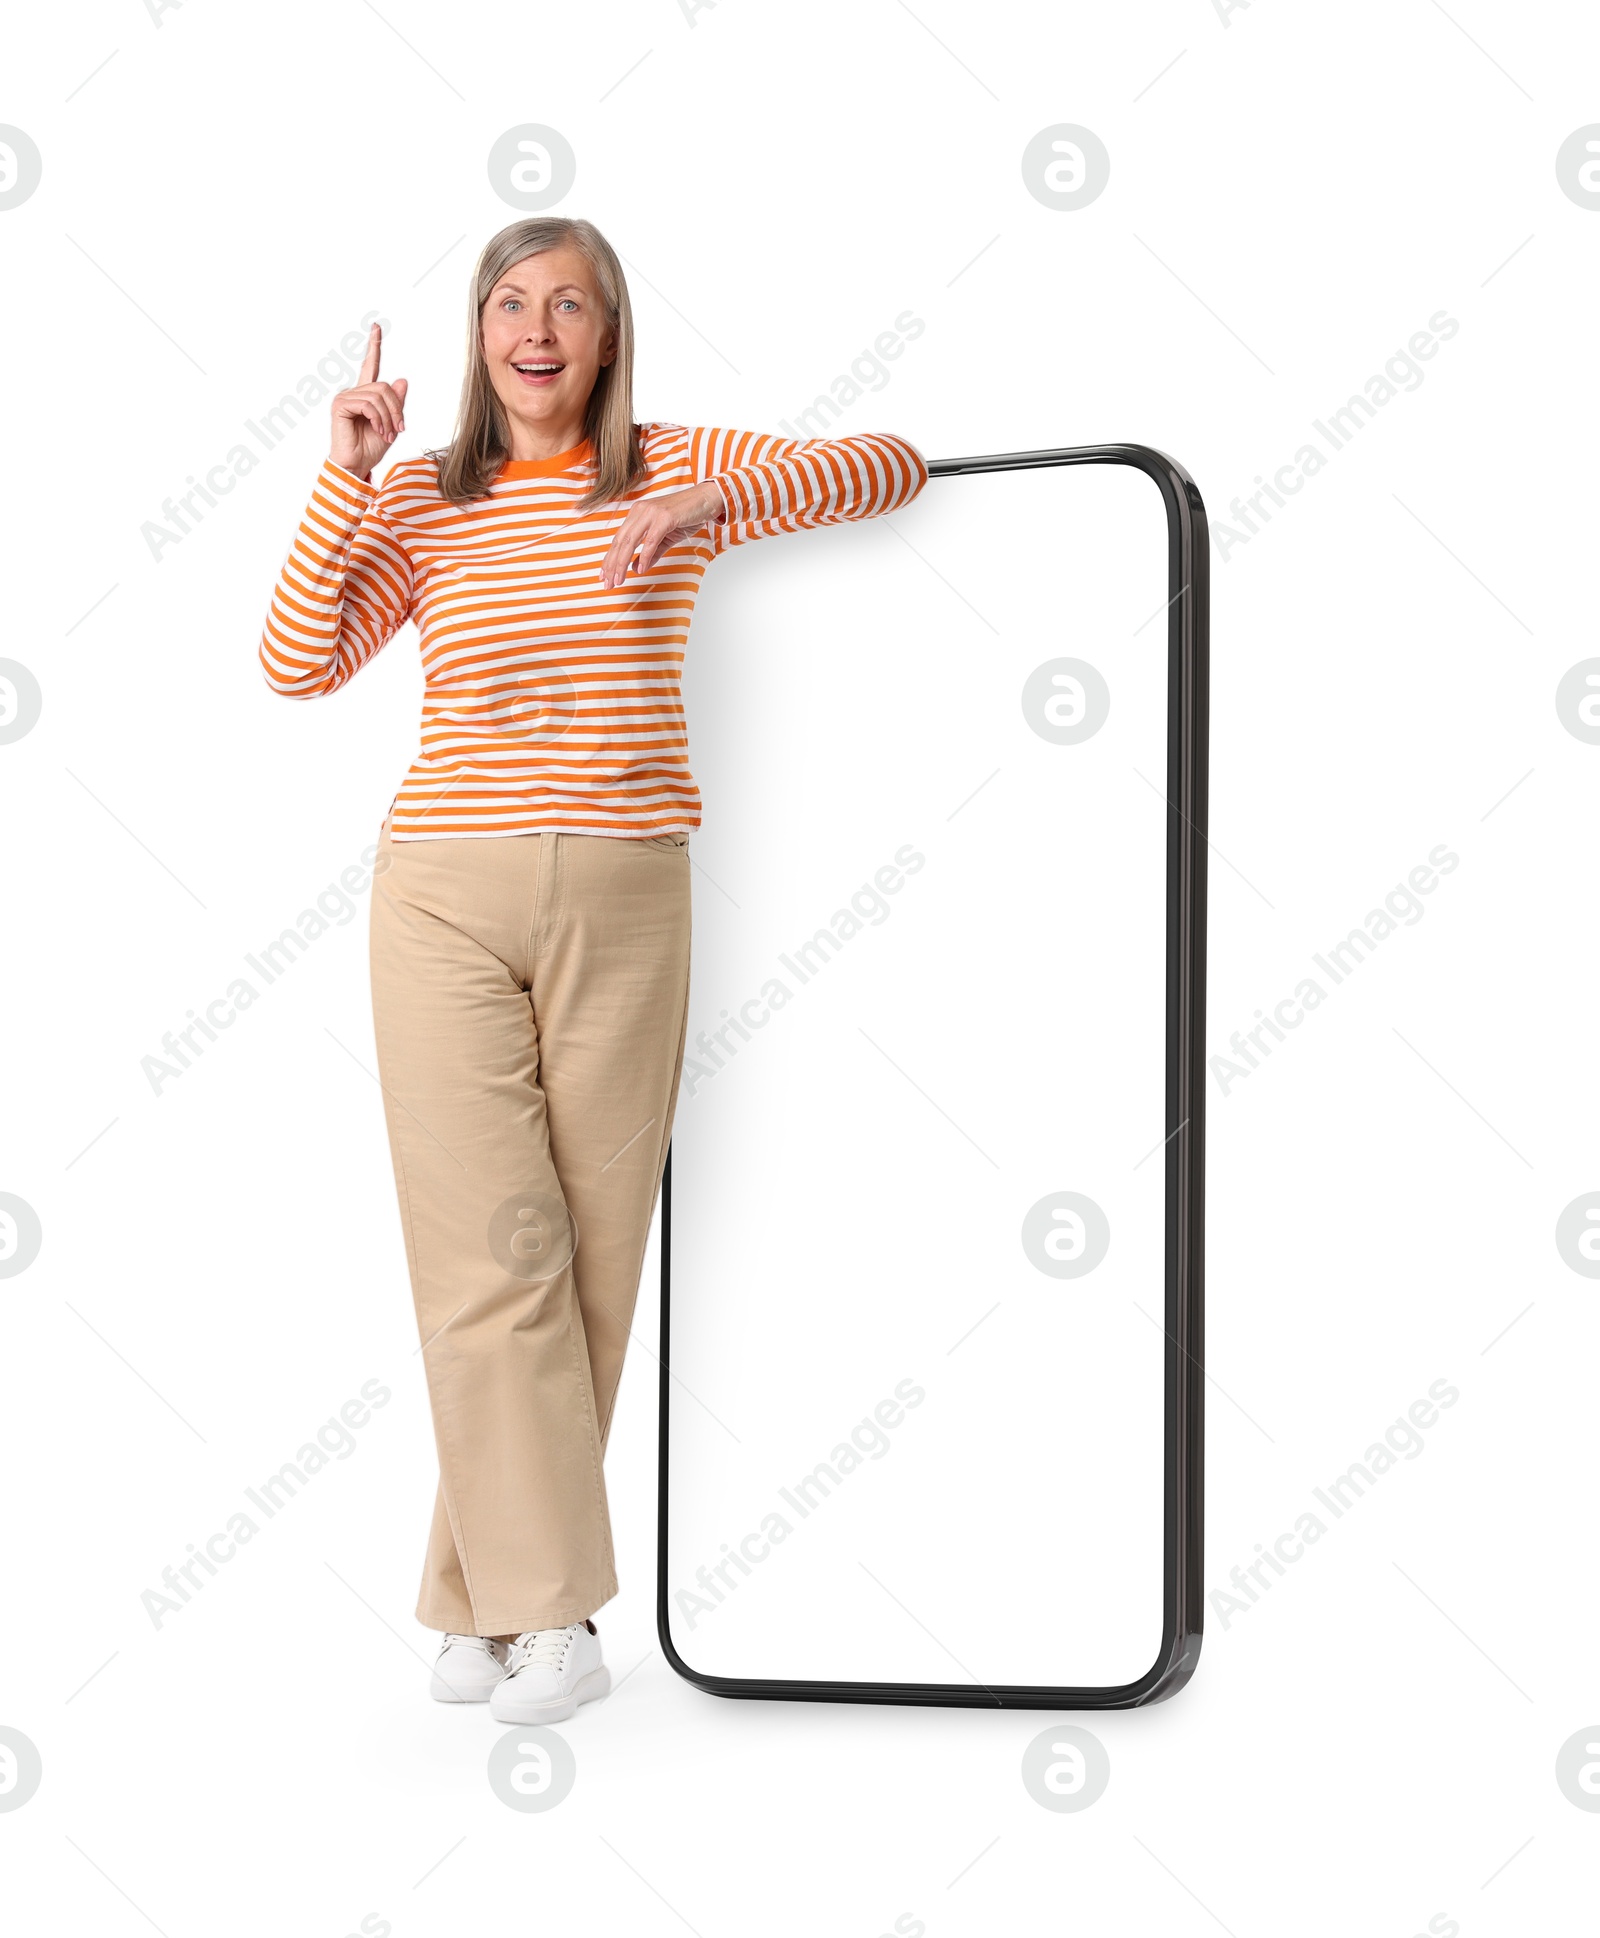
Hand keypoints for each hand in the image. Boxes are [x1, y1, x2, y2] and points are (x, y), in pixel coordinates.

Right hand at [330, 323, 408, 481]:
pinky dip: (379, 419)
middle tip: (399, 429)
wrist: (357, 466)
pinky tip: (379, 431)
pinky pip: (369, 404)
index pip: (370, 366)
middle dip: (397, 408)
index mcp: (365, 396)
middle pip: (385, 387)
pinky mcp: (340, 405)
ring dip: (389, 417)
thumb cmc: (370, 449)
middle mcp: (353, 393)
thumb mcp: (392, 424)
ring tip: (388, 433)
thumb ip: (397, 403)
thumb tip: (402, 379)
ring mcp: (345, 397)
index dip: (374, 346)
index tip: (376, 327)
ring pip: (379, 395)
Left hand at [598, 483, 724, 588]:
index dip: (609, 559)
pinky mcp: (664, 517)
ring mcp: (651, 513)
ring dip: (622, 562)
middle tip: (607, 583)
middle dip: (612, 565)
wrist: (706, 500)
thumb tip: (637, 568)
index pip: (618, 539)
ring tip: (619, 579)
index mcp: (637, 514)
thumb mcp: (665, 538)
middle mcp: (640, 511)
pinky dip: (645, 555)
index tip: (604, 575)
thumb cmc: (686, 516)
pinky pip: (651, 540)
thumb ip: (651, 553)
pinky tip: (640, 569)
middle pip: (620, 541)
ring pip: (631, 541)